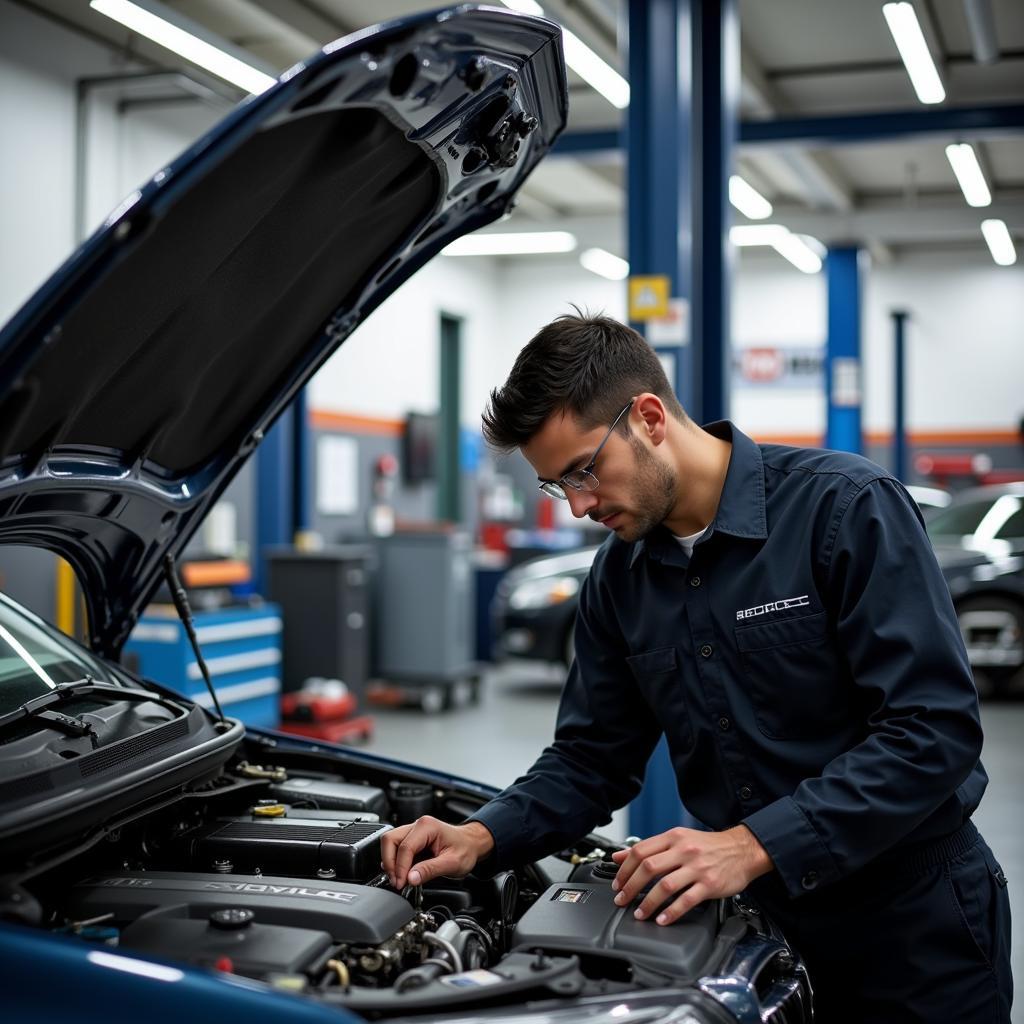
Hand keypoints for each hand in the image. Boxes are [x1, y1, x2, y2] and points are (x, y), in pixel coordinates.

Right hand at [380, 817, 494, 887]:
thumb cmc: (465, 849)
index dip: (400, 868)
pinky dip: (394, 861)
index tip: (401, 883)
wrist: (471, 844)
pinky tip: (402, 873)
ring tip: (399, 879)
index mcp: (427, 826)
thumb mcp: (452, 863)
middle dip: (390, 863)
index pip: (405, 847)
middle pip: (390, 840)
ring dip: (390, 862)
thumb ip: (430, 870)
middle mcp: (417, 825)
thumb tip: (410, 878)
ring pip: (389, 843)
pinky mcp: (411, 839)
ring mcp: (412, 831)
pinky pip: (395, 848)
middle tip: (396, 881)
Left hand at [610, 825, 772, 925]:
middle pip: (648, 867)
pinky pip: (686, 900)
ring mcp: (697, 867)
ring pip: (665, 885)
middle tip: (622, 900)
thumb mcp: (678, 839)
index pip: (640, 851)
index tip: (618, 883)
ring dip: (648, 902)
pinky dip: (671, 912)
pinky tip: (662, 919)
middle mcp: (683, 850)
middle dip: (630, 886)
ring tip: (639, 913)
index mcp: (673, 837)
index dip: (624, 869)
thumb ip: (650, 848)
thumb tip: (619, 856)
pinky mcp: (709, 884)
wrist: (742, 850)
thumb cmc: (708, 846)